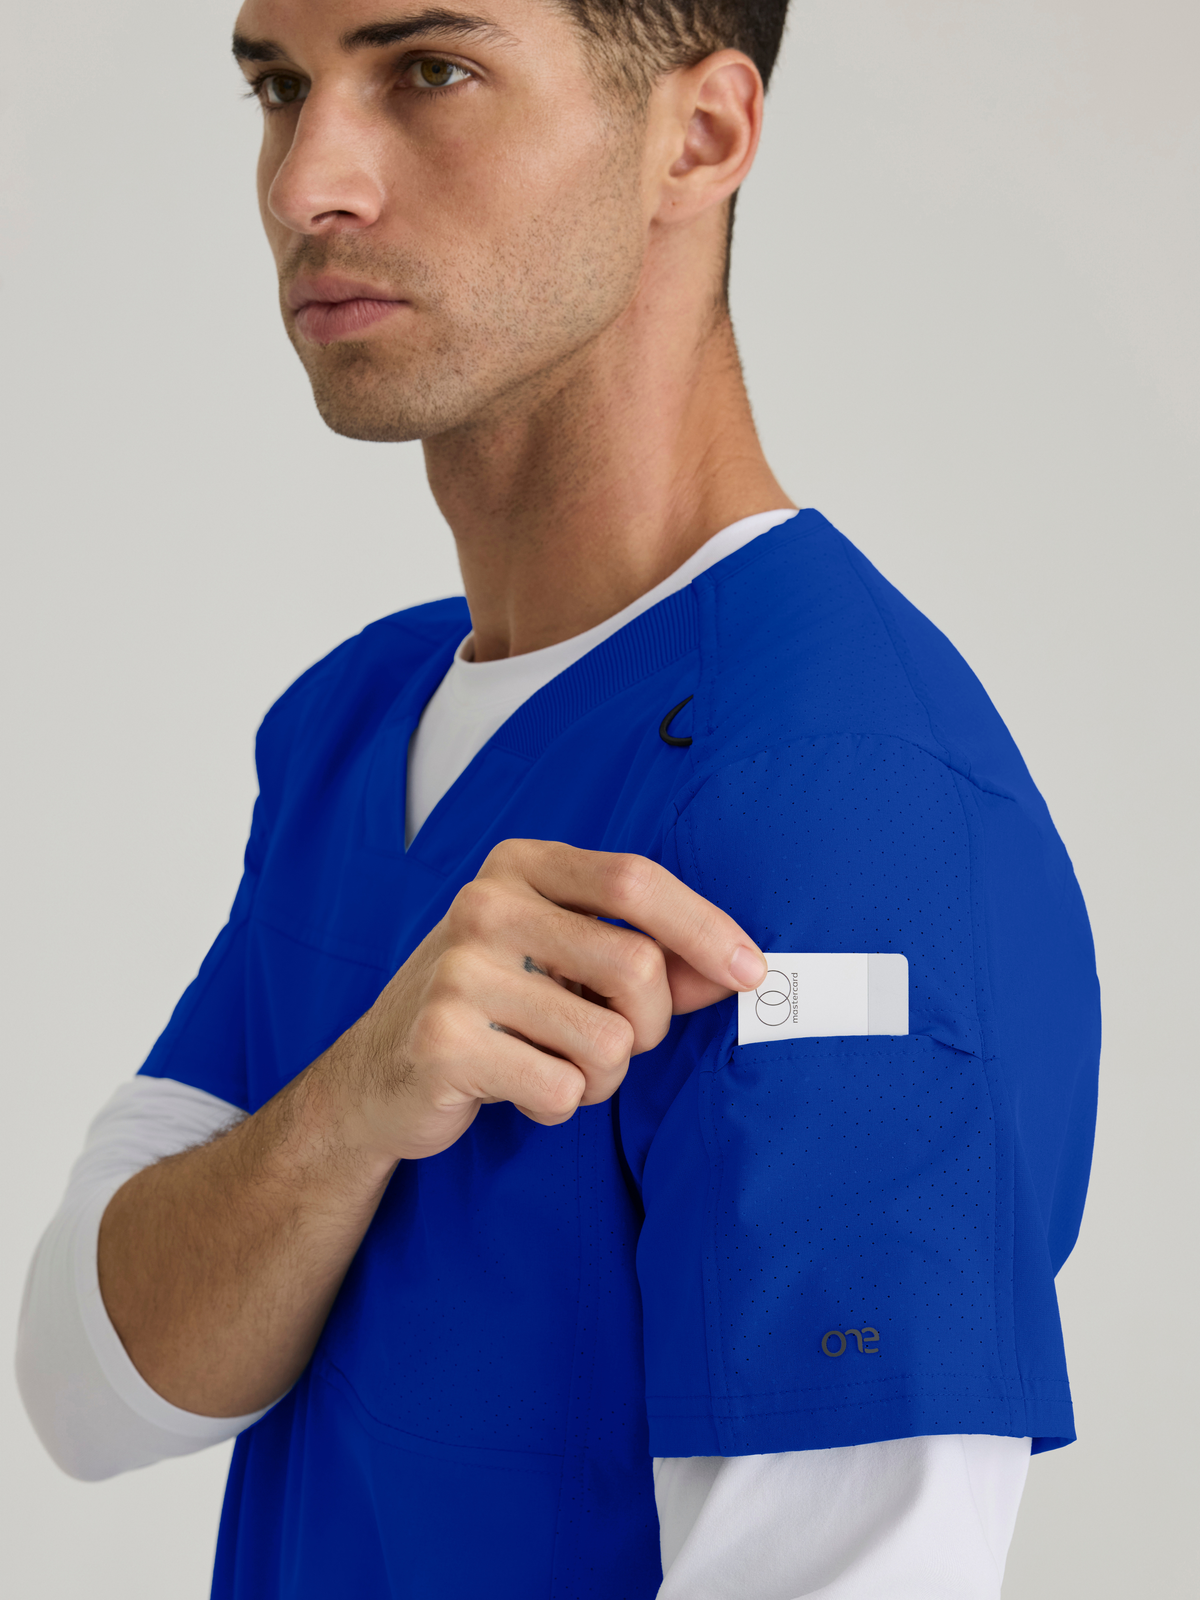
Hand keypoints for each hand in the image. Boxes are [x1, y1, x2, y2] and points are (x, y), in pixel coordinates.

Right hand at [330, 839, 766, 1162]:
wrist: (379, 1073)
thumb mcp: (567, 963)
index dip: (704, 927)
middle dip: (648, 1024)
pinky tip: (516, 1085)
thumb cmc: (496, 1007)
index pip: (635, 881)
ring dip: (601, 1075)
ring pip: (607, 1041)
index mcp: (519, 866)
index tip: (750, 972)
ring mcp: (457, 972)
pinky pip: (560, 1089)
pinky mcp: (443, 1042)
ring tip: (553, 1063)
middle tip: (613, 1040)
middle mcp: (484, 906)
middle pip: (636, 966)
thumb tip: (739, 971)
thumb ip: (651, 958)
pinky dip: (558, 1104)